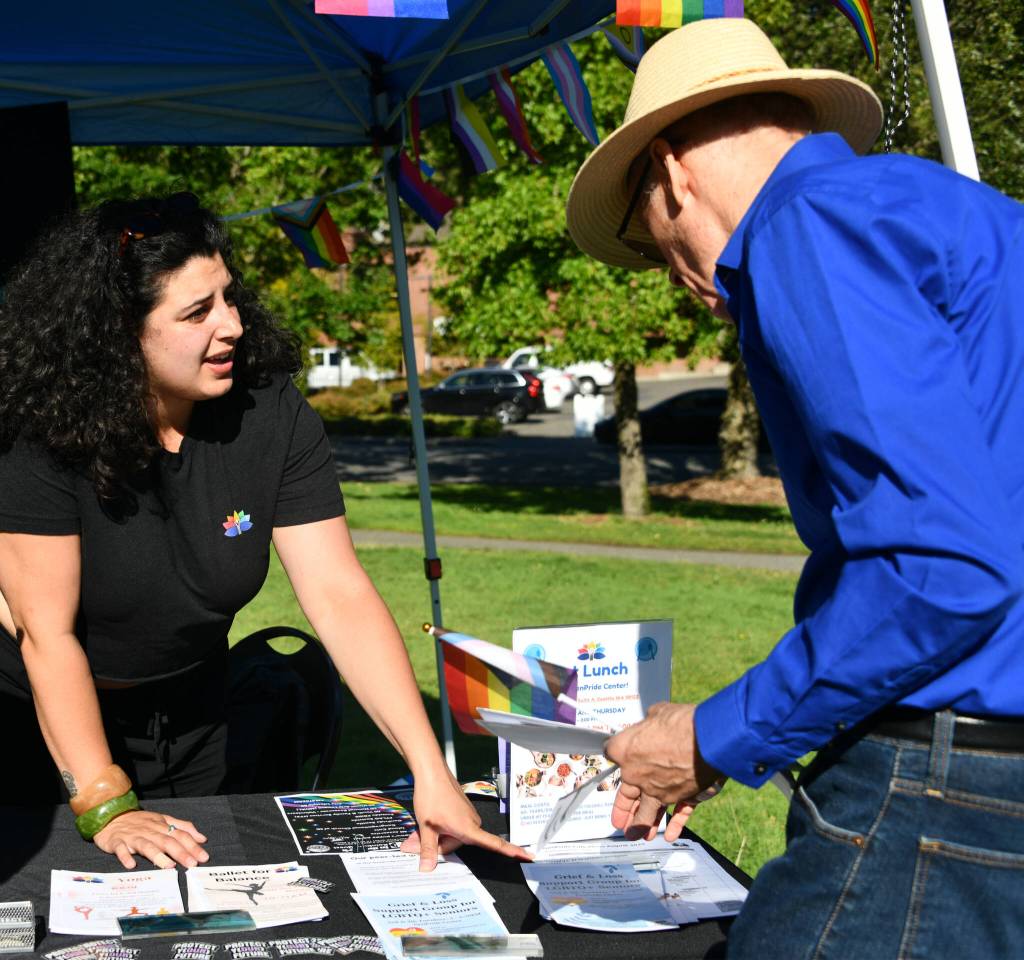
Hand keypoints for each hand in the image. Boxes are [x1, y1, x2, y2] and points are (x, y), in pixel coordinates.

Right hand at [92, 810, 209, 869]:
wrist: (111, 816)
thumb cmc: (140, 822)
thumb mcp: (163, 820)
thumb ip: (182, 828)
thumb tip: (202, 838)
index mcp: (162, 825)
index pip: (180, 834)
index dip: (193, 845)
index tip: (204, 857)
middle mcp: (149, 830)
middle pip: (167, 841)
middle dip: (181, 852)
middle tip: (192, 864)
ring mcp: (133, 836)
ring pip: (147, 845)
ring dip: (158, 856)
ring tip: (170, 866)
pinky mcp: (117, 842)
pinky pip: (121, 849)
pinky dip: (126, 856)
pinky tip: (131, 865)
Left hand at [399, 768, 532, 870]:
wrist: (431, 772)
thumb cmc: (431, 796)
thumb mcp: (426, 826)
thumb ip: (427, 850)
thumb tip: (427, 869)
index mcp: (468, 828)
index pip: (494, 843)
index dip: (511, 851)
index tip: (527, 856)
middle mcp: (472, 822)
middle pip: (459, 844)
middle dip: (441, 844)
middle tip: (422, 837)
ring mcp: (468, 815)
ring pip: (455, 835)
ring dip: (440, 834)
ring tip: (426, 823)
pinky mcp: (463, 810)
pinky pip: (454, 825)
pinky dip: (442, 826)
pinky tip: (432, 818)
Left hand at [605, 702, 725, 839]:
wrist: (706, 739)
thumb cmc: (681, 722)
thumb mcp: (658, 713)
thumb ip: (653, 723)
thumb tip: (655, 722)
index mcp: (626, 751)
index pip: (612, 752)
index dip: (615, 750)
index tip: (616, 751)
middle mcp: (637, 775)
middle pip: (626, 795)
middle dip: (622, 811)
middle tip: (619, 823)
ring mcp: (658, 790)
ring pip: (646, 812)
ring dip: (641, 826)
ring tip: (635, 836)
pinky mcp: (681, 797)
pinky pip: (676, 814)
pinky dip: (673, 825)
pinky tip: (668, 836)